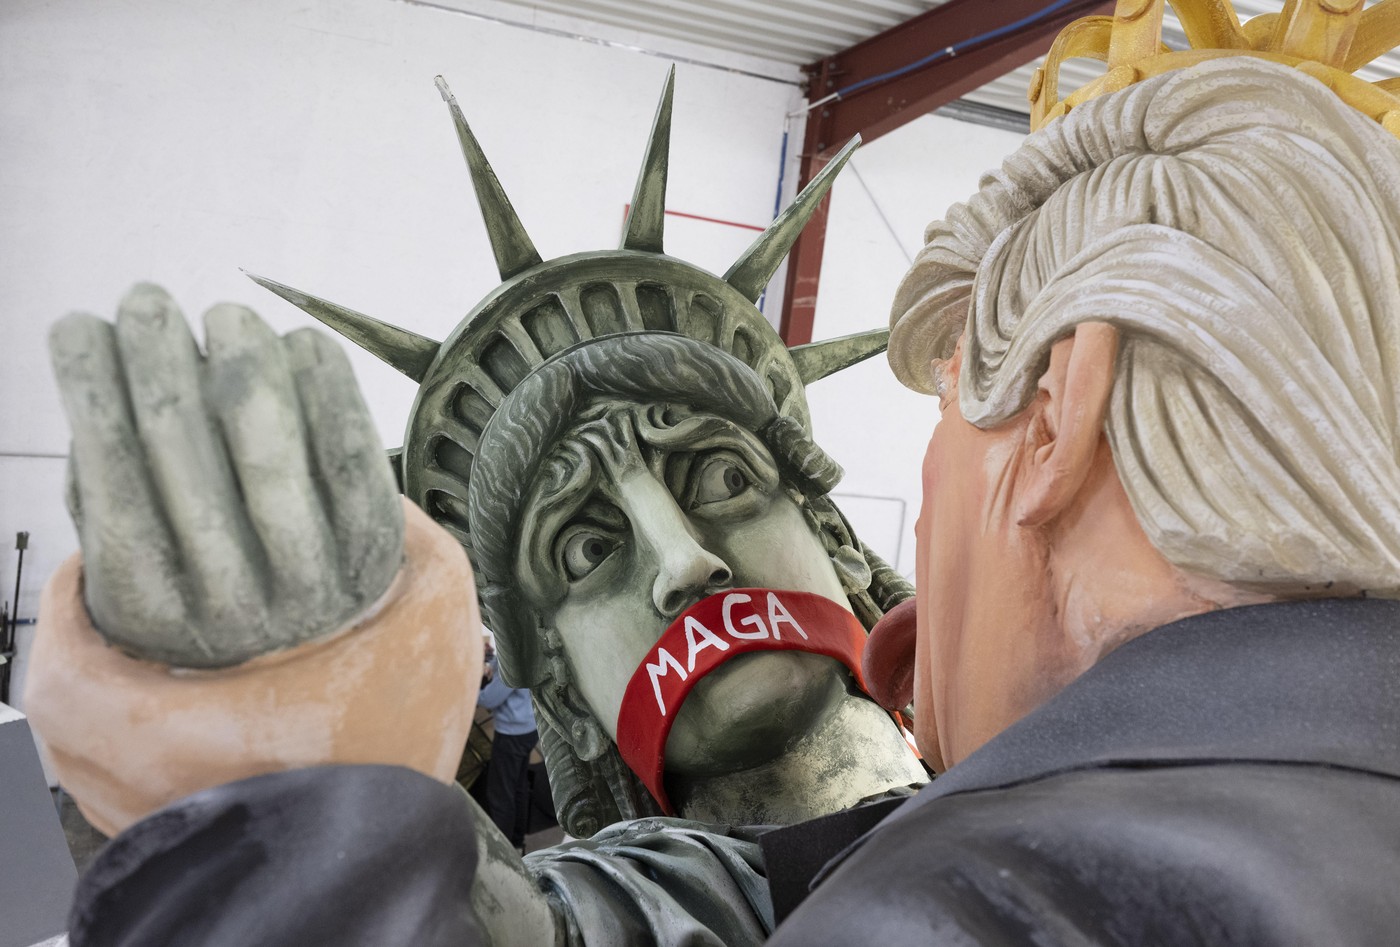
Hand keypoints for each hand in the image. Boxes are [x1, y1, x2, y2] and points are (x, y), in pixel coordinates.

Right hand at [50, 283, 403, 667]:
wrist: (313, 649)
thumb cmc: (198, 571)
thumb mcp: (134, 557)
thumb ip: (104, 483)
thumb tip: (101, 377)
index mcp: (149, 607)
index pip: (107, 477)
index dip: (88, 387)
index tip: (76, 323)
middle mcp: (231, 604)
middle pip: (181, 450)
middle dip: (154, 357)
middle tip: (143, 299)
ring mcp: (311, 578)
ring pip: (267, 446)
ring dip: (240, 362)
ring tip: (223, 315)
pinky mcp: (374, 545)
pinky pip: (348, 448)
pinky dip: (326, 386)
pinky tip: (303, 341)